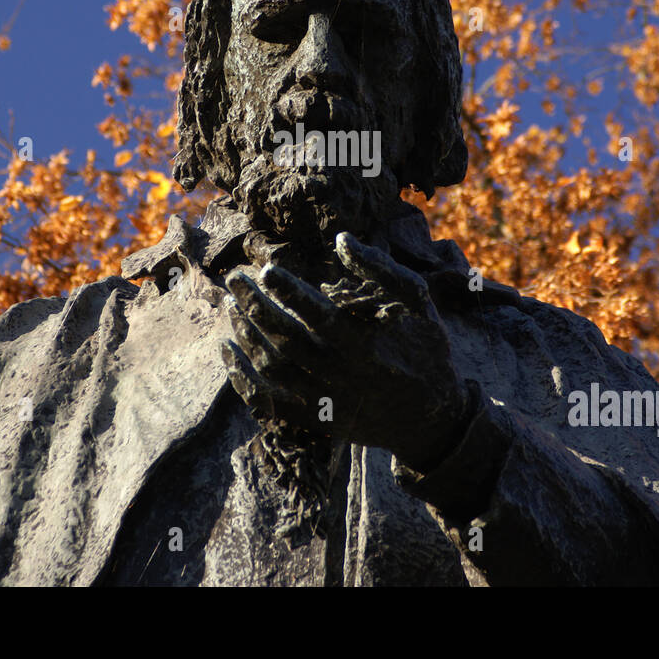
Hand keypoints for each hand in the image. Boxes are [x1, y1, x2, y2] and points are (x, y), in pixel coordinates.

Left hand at [220, 231, 469, 470]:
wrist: (431, 418)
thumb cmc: (425, 350)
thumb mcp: (418, 305)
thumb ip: (382, 270)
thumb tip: (341, 240)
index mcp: (368, 345)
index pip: (319, 316)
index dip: (289, 292)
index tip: (265, 270)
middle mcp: (342, 375)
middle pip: (286, 340)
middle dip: (254, 306)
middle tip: (235, 278)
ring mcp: (325, 401)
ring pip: (272, 368)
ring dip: (246, 334)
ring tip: (232, 304)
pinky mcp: (314, 418)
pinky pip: (266, 401)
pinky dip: (240, 377)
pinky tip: (227, 348)